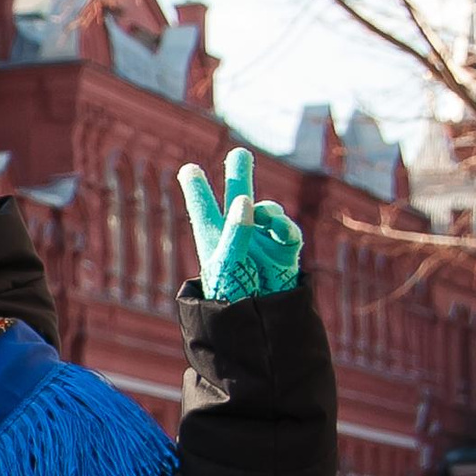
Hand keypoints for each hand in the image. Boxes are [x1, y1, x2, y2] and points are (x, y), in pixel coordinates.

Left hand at [177, 149, 301, 303]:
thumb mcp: (225, 263)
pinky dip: (285, 226)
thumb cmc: (230, 296)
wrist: (257, 322)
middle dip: (239, 175)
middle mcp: (238, 235)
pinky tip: (279, 228)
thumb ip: (234, 231)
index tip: (188, 169)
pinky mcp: (284, 253)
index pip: (203, 209)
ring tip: (266, 217)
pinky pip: (288, 232)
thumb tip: (246, 200)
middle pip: (237, 198)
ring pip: (267, 211)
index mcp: (214, 238)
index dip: (196, 189)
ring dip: (268, 209)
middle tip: (240, 153)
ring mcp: (262, 242)